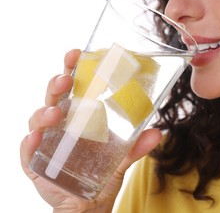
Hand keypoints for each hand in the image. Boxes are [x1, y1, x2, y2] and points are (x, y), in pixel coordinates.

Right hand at [20, 50, 161, 211]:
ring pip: (38, 120)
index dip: (73, 69)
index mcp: (80, 115)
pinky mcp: (36, 162)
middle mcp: (61, 124)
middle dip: (58, 84)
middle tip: (66, 77)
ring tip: (56, 113)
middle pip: (55, 97)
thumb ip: (137, 146)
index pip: (74, 86)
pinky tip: (35, 139)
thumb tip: (158, 132)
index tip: (78, 53)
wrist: (89, 203)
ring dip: (45, 113)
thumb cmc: (101, 172)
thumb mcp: (122, 157)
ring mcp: (47, 141)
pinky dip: (29, 144)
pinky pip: (28, 151)